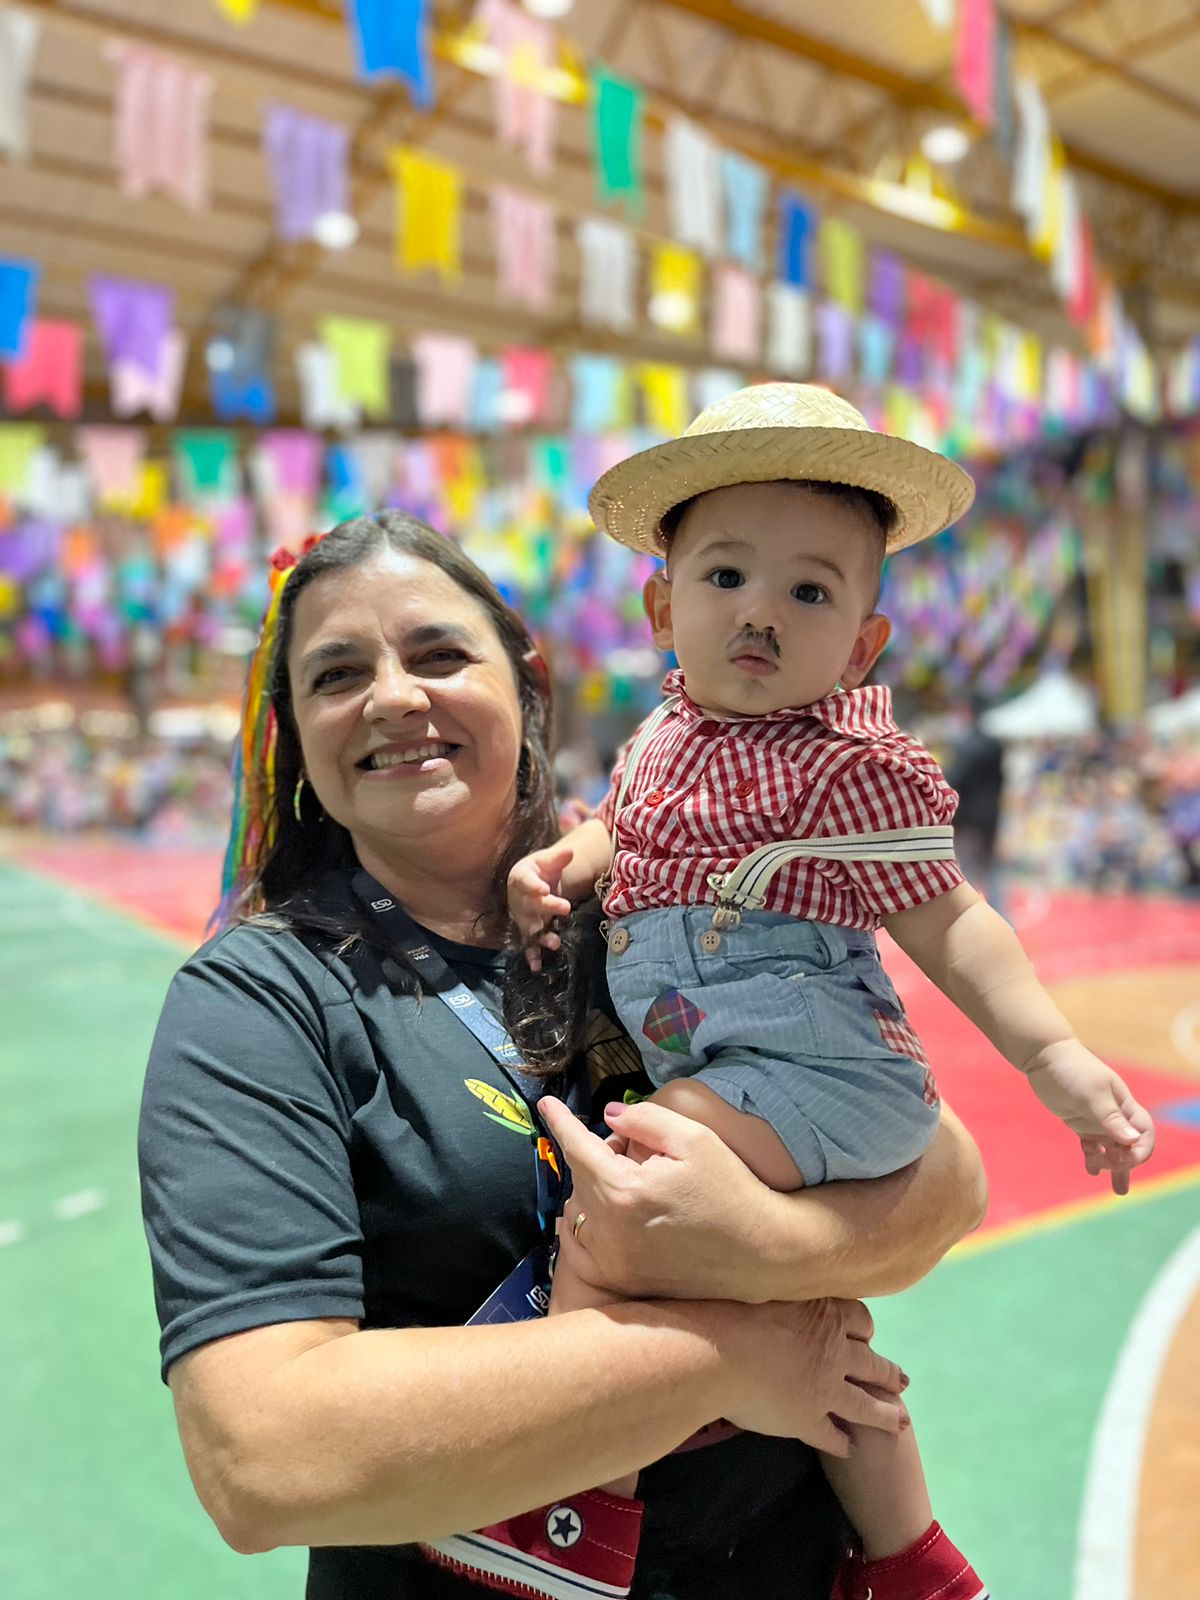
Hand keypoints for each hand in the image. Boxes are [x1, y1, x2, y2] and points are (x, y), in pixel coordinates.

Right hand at [506, 845, 573, 970]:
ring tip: (555, 943)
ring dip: (541, 936)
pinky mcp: (527, 931)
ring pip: (530, 927)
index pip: (525, 881)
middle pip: (531, 905)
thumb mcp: (549, 860)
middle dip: (547, 908)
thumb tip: (571, 851)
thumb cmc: (541, 869)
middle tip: (565, 907)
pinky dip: (532, 956)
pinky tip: (537, 967)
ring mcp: (522, 917)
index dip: (533, 886)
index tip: (543, 889)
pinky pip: (528, 944)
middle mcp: (518, 899)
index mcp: (520, 877)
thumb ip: (559, 857)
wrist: (533, 883)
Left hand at [540, 1095, 781, 1302]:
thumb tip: (609, 1116)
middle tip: (635, 1147)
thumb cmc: (732, 1189)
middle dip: (598, 1155)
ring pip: (582, 1210)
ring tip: (638, 1181)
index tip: (546, 1104)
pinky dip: (593, 1223)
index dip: (561, 1121)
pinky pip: (586, 1244)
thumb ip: (645, 1119)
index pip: (578, 1148)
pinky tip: (622, 1212)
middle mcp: (610, 1232)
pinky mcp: (622, 1280)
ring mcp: (614, 1261)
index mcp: (624, 1192)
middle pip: (582, 1177)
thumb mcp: (695, 1138)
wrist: (763, 1252)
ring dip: (597, 1188)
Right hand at [708, 1295, 906, 1456]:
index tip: (866, 1338)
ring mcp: (826, 1390)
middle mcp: (834, 1353)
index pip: (860, 1321)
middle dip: (888, 1374)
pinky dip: (842, 1444)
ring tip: (898, 1422)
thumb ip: (789, 1296)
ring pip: (865, 1405)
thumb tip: (783, 1286)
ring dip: (884, 1414)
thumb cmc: (736, 1311)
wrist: (722, 1351)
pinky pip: (833, 1436)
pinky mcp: (809, 1420)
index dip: (865, 1332)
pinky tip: (848, 1450)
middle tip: (903, 1382)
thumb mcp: (771, 1288)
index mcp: (826, 1317)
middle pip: (872, 1364)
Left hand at [1024, 1040, 1155, 1194]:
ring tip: (1118, 1190)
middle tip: (1111, 1169)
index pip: (1144, 1133)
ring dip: (1116, 1168)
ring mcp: (1098, 1120)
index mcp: (1124, 1106)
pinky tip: (1091, 1170)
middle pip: (1131, 1145)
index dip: (1140, 1150)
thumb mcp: (1092, 1094)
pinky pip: (1093, 1146)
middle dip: (1127, 1162)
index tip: (1125, 1160)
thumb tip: (1133, 1140)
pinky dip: (1095, 1158)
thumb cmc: (1072, 1070)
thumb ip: (1111, 1117)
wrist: (1045, 1057)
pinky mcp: (1081, 1123)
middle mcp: (1115, 1115)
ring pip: (1113, 1149)